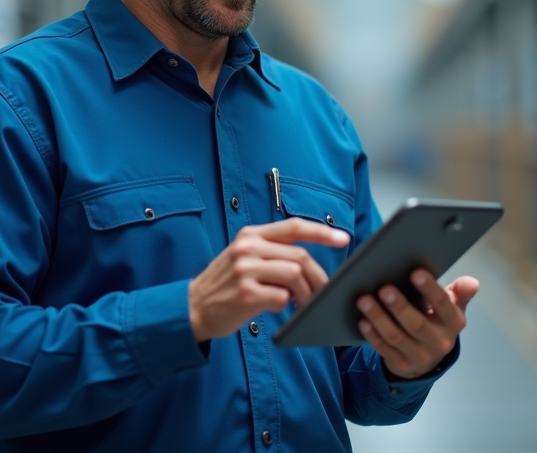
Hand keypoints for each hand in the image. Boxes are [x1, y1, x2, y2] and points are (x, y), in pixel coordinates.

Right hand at [189, 218, 349, 341]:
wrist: (193, 307)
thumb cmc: (225, 284)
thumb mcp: (243, 256)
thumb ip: (272, 252)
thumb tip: (309, 263)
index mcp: (250, 235)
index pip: (294, 227)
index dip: (322, 232)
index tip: (343, 238)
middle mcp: (248, 248)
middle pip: (300, 256)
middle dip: (318, 277)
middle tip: (322, 292)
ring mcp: (245, 270)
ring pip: (295, 276)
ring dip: (305, 294)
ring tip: (302, 303)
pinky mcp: (246, 294)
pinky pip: (282, 298)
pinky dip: (287, 306)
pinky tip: (280, 309)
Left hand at [356, 270, 479, 379]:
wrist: (429, 357)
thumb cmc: (438, 321)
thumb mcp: (452, 308)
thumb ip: (460, 292)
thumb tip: (473, 283)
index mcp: (453, 323)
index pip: (443, 305)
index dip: (430, 289)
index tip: (416, 272)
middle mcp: (439, 342)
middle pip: (417, 324)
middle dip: (399, 306)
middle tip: (384, 288)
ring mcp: (420, 356)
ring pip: (396, 336)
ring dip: (379, 318)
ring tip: (364, 300)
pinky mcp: (402, 365)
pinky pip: (384, 349)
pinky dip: (372, 335)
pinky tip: (362, 321)